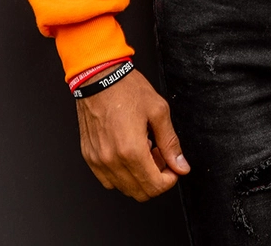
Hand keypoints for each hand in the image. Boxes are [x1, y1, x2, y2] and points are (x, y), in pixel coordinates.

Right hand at [76, 67, 189, 201]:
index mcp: (131, 150)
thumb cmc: (126, 89)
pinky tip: (127, 152)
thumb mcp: (158, 111)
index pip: (155, 186)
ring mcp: (98, 160)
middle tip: (159, 155)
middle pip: (141, 193)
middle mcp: (112, 160)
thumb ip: (171, 142)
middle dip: (156, 179)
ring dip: (138, 177)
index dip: (170, 179)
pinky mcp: (89, 157)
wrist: (98, 77)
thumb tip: (181, 166)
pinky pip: (108, 180)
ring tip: (143, 150)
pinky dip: (121, 174)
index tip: (173, 167)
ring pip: (124, 188)